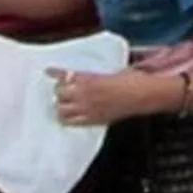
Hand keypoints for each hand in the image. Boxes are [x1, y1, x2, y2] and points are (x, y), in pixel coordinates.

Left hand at [50, 67, 168, 126]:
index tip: (48, 70)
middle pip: (60, 93)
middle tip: (63, 88)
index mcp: (92, 79)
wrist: (145, 95)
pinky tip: (70, 115)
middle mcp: (86, 95)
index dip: (56, 73)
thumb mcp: (114, 71)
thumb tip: (84, 77)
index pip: (67, 76)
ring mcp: (88, 109)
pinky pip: (71, 122)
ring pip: (61, 110)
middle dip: (60, 90)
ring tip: (65, 102)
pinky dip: (67, 118)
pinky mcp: (93, 120)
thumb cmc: (134, 80)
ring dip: (61, 105)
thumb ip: (96, 76)